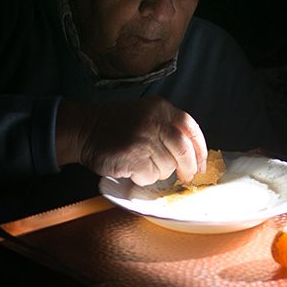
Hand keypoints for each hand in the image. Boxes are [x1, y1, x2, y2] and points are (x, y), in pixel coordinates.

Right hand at [58, 98, 207, 185]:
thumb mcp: (147, 115)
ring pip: (167, 167)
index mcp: (162, 109)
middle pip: (184, 151)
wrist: (85, 129)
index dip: (200, 151)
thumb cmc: (117, 126)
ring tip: (142, 164)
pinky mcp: (133, 156)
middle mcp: (156, 121)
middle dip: (187, 168)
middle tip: (185, 177)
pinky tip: (132, 169)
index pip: (191, 129)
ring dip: (158, 172)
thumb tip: (193, 157)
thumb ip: (168, 128)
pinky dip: (143, 178)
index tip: (201, 165)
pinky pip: (150, 176)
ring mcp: (144, 138)